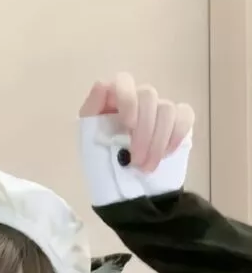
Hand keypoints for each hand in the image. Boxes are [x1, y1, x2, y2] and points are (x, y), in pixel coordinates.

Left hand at [79, 73, 194, 172]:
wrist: (123, 191)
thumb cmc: (102, 164)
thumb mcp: (87, 140)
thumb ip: (91, 112)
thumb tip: (102, 86)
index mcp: (114, 99)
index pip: (124, 81)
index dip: (128, 98)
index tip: (128, 124)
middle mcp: (138, 99)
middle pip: (148, 95)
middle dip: (144, 131)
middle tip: (136, 160)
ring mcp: (159, 109)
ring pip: (167, 109)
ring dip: (158, 142)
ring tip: (147, 167)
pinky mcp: (177, 121)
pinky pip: (184, 117)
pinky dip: (176, 136)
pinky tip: (165, 155)